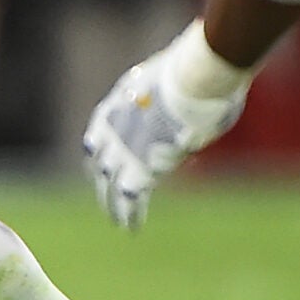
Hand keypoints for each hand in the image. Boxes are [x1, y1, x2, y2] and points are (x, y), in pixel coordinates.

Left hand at [82, 22, 252, 229]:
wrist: (194, 78)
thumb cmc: (198, 72)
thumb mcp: (179, 80)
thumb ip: (176, 99)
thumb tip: (195, 103)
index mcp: (120, 99)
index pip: (101, 129)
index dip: (102, 148)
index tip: (101, 161)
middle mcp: (114, 126)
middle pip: (101, 161)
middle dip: (103, 180)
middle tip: (106, 197)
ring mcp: (123, 148)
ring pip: (110, 185)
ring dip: (113, 205)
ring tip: (119, 221)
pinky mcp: (139, 169)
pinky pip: (130, 198)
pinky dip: (130, 214)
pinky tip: (132, 227)